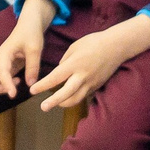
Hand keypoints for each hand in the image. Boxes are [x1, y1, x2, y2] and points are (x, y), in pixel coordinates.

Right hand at [0, 7, 51, 98]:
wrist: (30, 25)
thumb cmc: (31, 34)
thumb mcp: (35, 49)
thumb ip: (33, 67)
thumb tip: (30, 85)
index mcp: (4, 53)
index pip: (1, 71)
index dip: (5, 84)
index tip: (12, 94)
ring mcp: (0, 62)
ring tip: (12, 89)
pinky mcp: (5, 66)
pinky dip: (4, 84)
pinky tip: (18, 81)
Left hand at [30, 17, 149, 111]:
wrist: (116, 46)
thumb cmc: (93, 42)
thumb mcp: (74, 47)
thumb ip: (65, 62)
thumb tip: (58, 73)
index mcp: (74, 64)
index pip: (55, 78)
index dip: (43, 85)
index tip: (33, 90)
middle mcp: (82, 76)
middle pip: (66, 93)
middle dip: (53, 102)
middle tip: (43, 107)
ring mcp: (91, 83)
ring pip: (76, 99)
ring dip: (64, 103)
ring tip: (55, 104)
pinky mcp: (97, 86)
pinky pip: (83, 95)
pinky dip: (74, 98)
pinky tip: (68, 98)